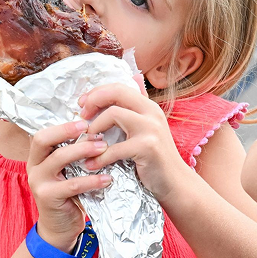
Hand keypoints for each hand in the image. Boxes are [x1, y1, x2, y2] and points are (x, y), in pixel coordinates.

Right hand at [27, 120, 111, 251]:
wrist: (60, 227)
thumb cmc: (70, 194)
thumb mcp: (69, 170)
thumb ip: (75, 153)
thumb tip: (99, 130)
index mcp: (38, 156)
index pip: (44, 132)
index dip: (63, 124)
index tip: (86, 120)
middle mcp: (34, 166)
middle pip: (43, 139)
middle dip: (69, 131)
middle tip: (96, 131)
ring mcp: (38, 182)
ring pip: (58, 159)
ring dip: (83, 151)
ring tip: (104, 149)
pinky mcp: (48, 197)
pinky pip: (72, 184)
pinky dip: (91, 180)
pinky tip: (108, 178)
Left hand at [78, 83, 190, 202]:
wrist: (175, 181)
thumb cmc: (156, 157)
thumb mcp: (148, 127)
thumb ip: (138, 107)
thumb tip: (133, 75)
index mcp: (149, 107)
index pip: (119, 87)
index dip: (97, 93)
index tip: (82, 105)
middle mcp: (152, 112)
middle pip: (116, 93)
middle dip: (93, 102)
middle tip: (82, 117)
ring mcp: (151, 129)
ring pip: (114, 114)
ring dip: (94, 128)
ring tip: (86, 141)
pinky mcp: (147, 147)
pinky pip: (114, 148)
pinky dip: (99, 158)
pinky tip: (92, 164)